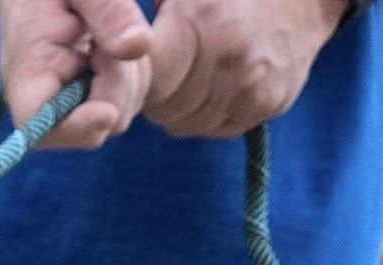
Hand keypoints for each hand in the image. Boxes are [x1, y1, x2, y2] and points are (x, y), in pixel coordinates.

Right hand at [0, 0, 154, 149]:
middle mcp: (45, 103)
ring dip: (130, 75)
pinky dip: (134, 75)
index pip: (41, 126)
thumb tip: (139, 45)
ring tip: (109, 35)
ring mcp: (69, 108)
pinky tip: (115, 47)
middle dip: (117, 84)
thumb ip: (109, 11)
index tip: (107, 111)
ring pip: (119, 117)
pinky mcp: (90, 103)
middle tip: (107, 37)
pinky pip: (128, 103)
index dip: (76, 128)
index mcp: (27, 75)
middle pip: (95, 128)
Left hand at [145, 0, 346, 137]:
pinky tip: (218, 85)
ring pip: (188, 126)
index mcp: (197, 25)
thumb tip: (113, 42)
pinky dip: (210, 114)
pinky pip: (218, 129)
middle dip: (158, 96)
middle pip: (163, 111)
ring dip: (182, 108)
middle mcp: (226, 60)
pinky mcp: (269, 105)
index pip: (146, 84)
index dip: (136, 81)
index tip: (142, 67)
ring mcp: (251, 87)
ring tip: (194, 76)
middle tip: (169, 71)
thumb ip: (139, 16)